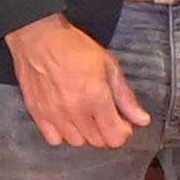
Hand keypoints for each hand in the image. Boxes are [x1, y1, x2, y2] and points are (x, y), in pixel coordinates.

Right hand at [0, 12, 149, 150]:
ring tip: (86, 117)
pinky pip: (54, 139)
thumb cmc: (74, 47)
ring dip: (85, 134)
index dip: (123, 132)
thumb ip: (126, 97)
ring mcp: (54, 113)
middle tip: (106, 116)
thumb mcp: (109, 66)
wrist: (39, 37)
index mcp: (96, 96)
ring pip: (76, 142)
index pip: (115, 137)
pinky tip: (67, 120)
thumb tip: (142, 119)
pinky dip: (63, 134)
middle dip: (106, 132)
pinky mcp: (37, 113)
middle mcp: (75, 109)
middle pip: (98, 142)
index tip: (123, 122)